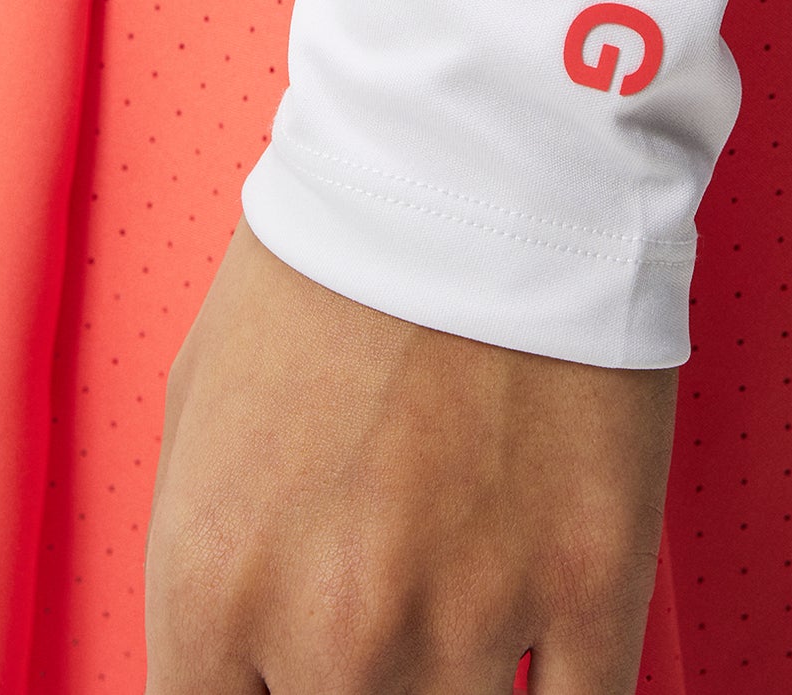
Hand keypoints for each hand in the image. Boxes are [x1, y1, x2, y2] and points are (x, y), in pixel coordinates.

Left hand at [145, 218, 676, 693]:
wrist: (478, 150)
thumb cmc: (331, 257)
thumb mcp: (198, 406)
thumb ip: (205, 572)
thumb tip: (230, 670)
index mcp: (211, 583)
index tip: (284, 676)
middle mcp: (333, 632)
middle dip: (346, 688)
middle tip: (373, 617)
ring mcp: (471, 619)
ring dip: (449, 684)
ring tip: (454, 592)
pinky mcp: (593, 586)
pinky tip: (538, 659)